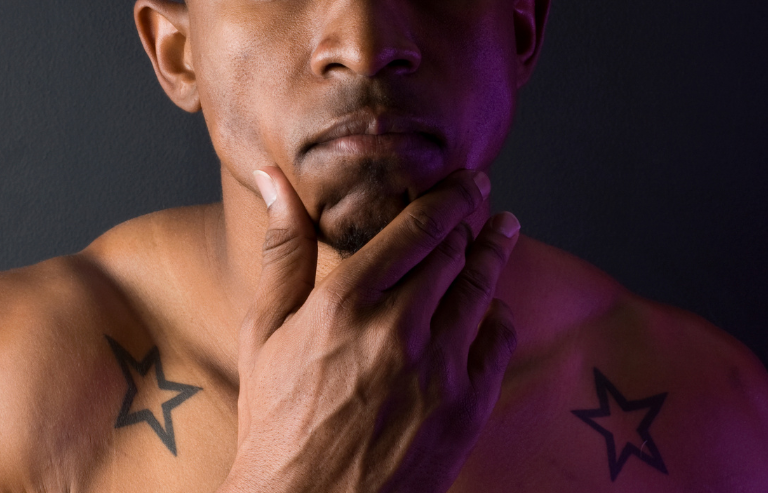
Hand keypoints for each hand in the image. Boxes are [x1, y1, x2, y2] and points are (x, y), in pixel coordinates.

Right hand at [221, 167, 520, 492]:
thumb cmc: (276, 420)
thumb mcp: (264, 331)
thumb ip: (282, 251)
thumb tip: (273, 180)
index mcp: (345, 303)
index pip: (416, 228)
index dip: (449, 196)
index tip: (465, 180)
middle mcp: (396, 329)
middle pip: (454, 250)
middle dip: (472, 216)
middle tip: (483, 197)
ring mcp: (438, 369)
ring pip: (481, 288)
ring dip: (495, 252)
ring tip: (503, 231)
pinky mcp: (466, 406)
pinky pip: (498, 340)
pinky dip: (498, 314)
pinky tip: (492, 304)